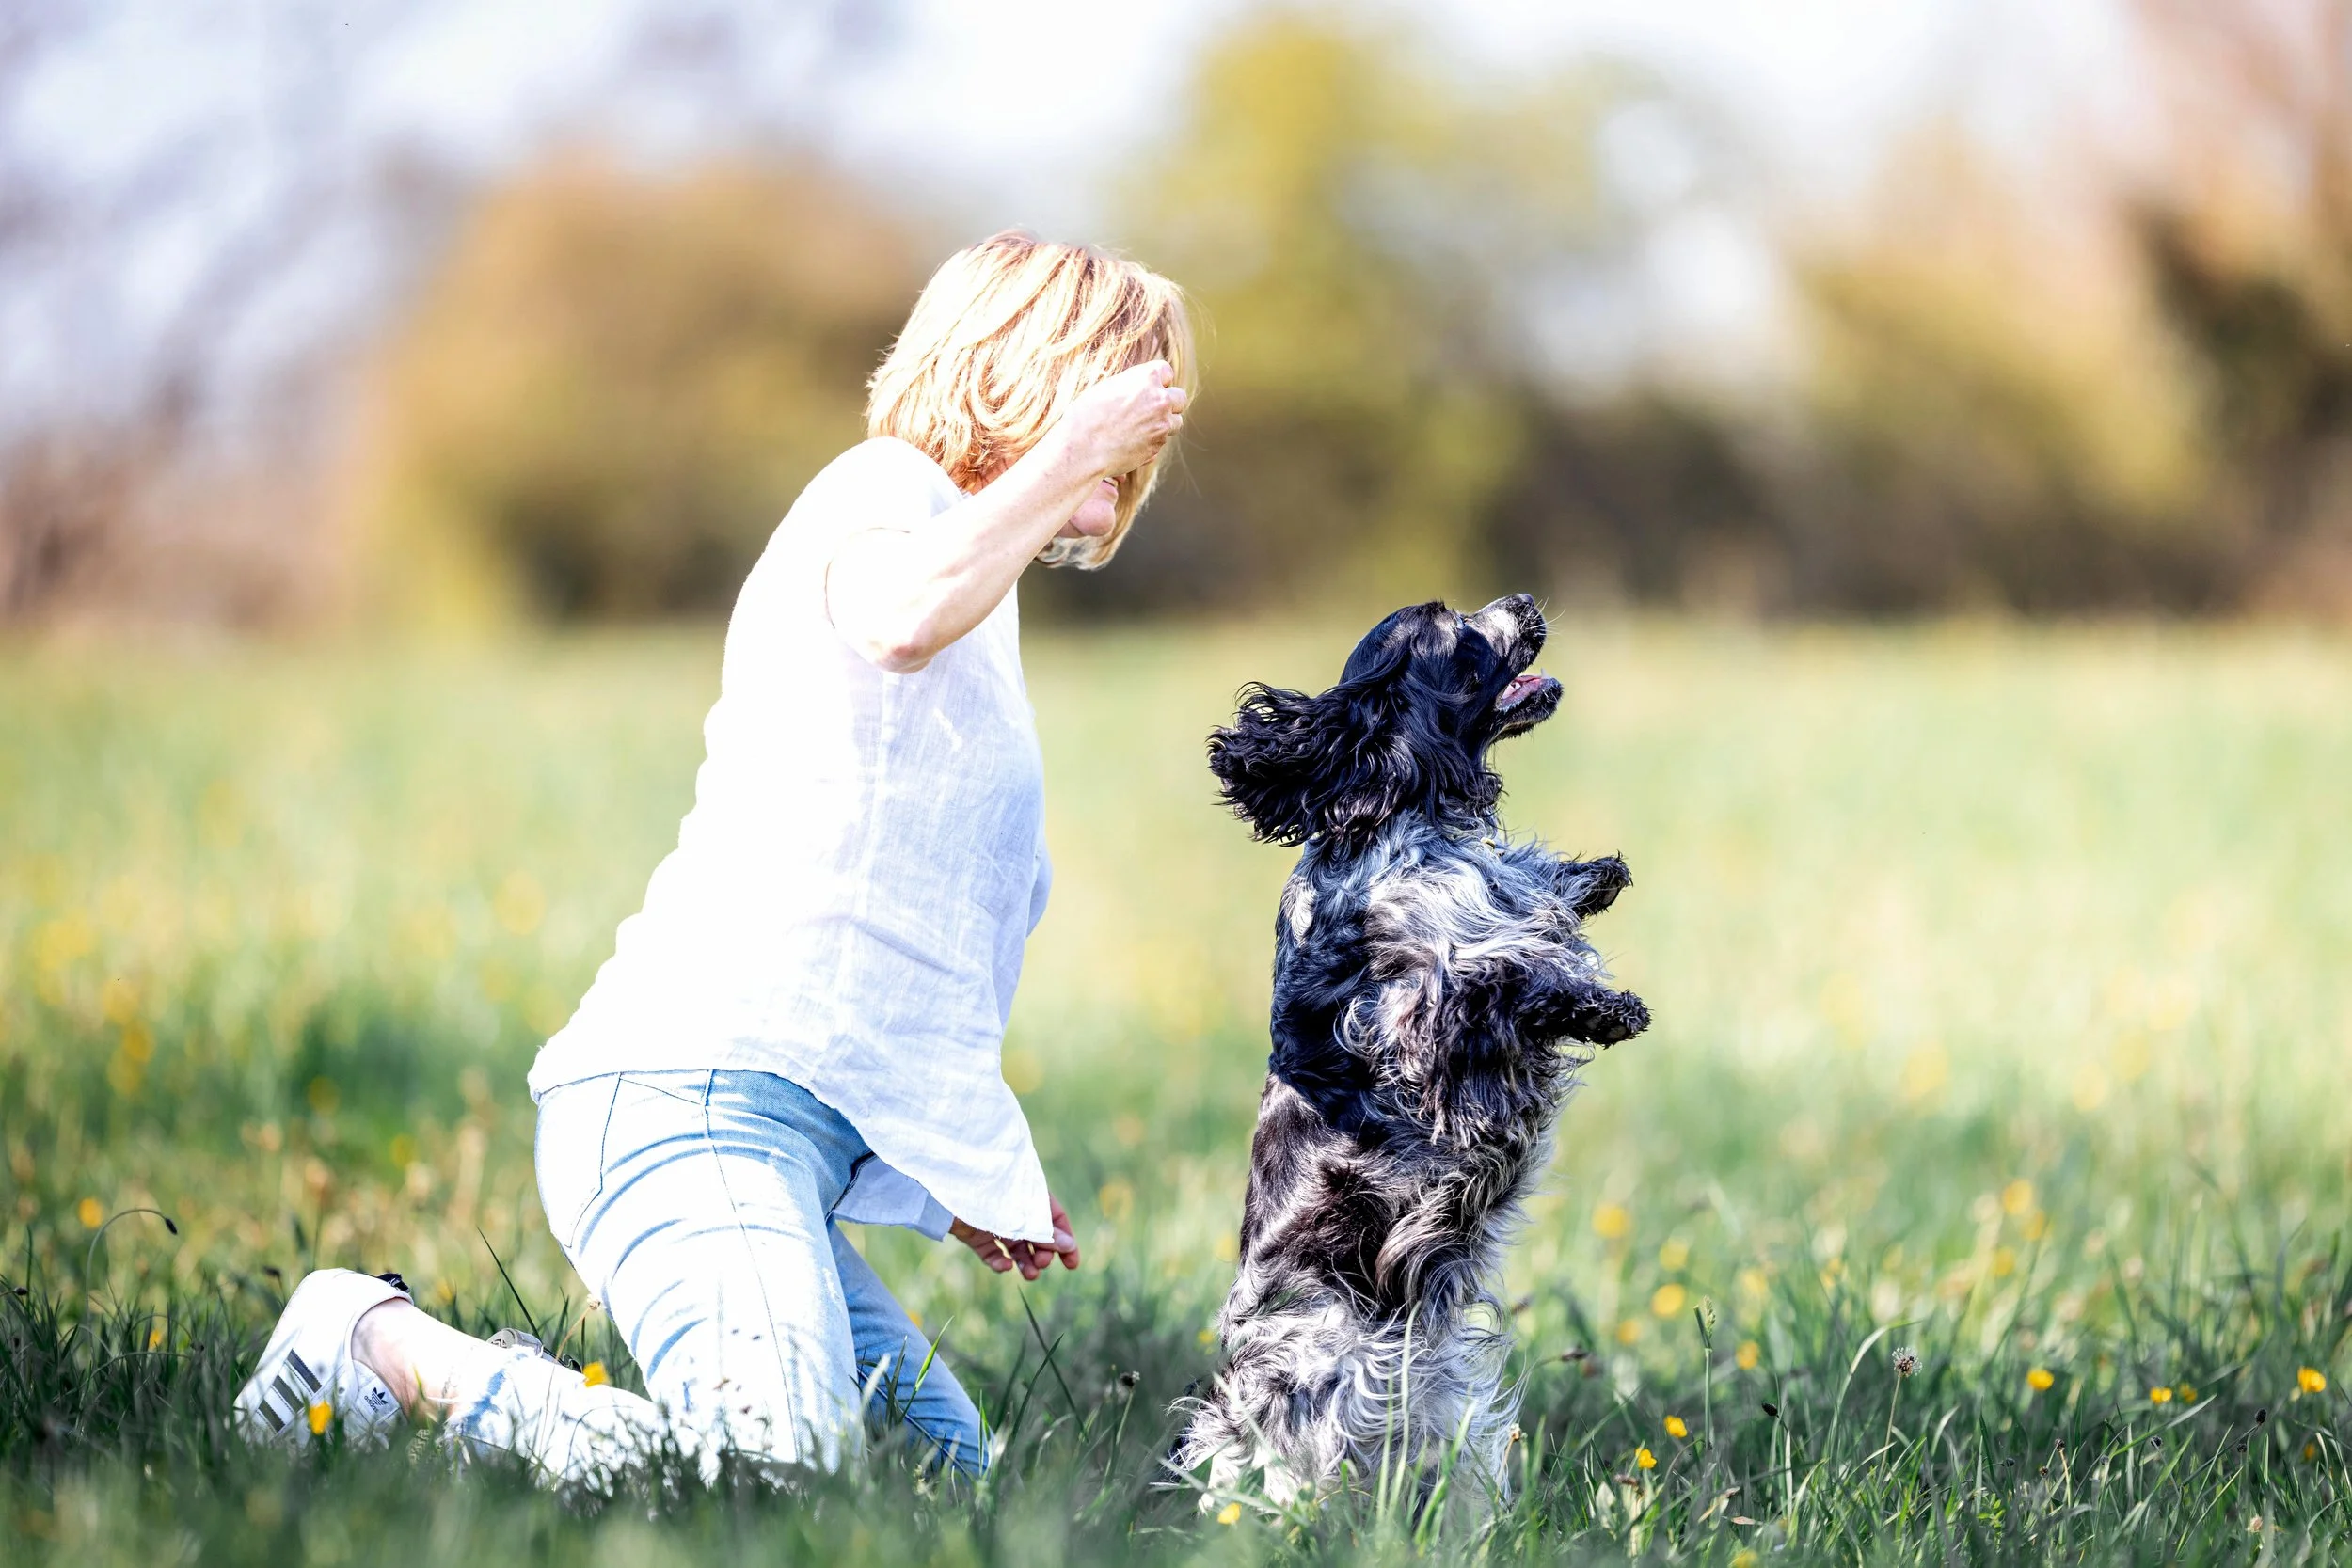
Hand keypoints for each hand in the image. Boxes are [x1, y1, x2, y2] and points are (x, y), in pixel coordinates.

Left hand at [949, 1193, 1080, 1281]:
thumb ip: (1045, 1232)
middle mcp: (1014, 1209)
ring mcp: (993, 1222)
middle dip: (1044, 1253)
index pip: (1055, 1219)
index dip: (1065, 1241)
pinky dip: (999, 1262)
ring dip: (1025, 1262)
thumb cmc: (989, 1191)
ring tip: (1030, 1275)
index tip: (1072, 1264)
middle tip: (1041, 1264)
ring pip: (1015, 1247)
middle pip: (1036, 1236)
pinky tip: (1004, 1267)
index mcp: (1030, 1195)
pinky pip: (991, 1252)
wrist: (944, 1186)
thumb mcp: (1021, 1214)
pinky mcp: (974, 1234)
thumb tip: (1069, 1246)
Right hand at [1059, 360, 1185, 481]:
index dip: (1158, 380)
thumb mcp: (1108, 387)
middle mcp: (1160, 399)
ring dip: (1163, 423)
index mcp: (1147, 377)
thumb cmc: (1086, 414)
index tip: (1149, 387)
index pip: (1166, 372)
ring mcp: (1162, 425)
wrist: (1082, 446)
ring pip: (1176, 422)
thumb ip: (1132, 386)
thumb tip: (1143, 388)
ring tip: (1140, 427)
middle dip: (1169, 402)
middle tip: (1153, 408)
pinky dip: (1151, 442)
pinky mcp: (1157, 447)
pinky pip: (1161, 441)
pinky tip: (1130, 442)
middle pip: (1180, 398)